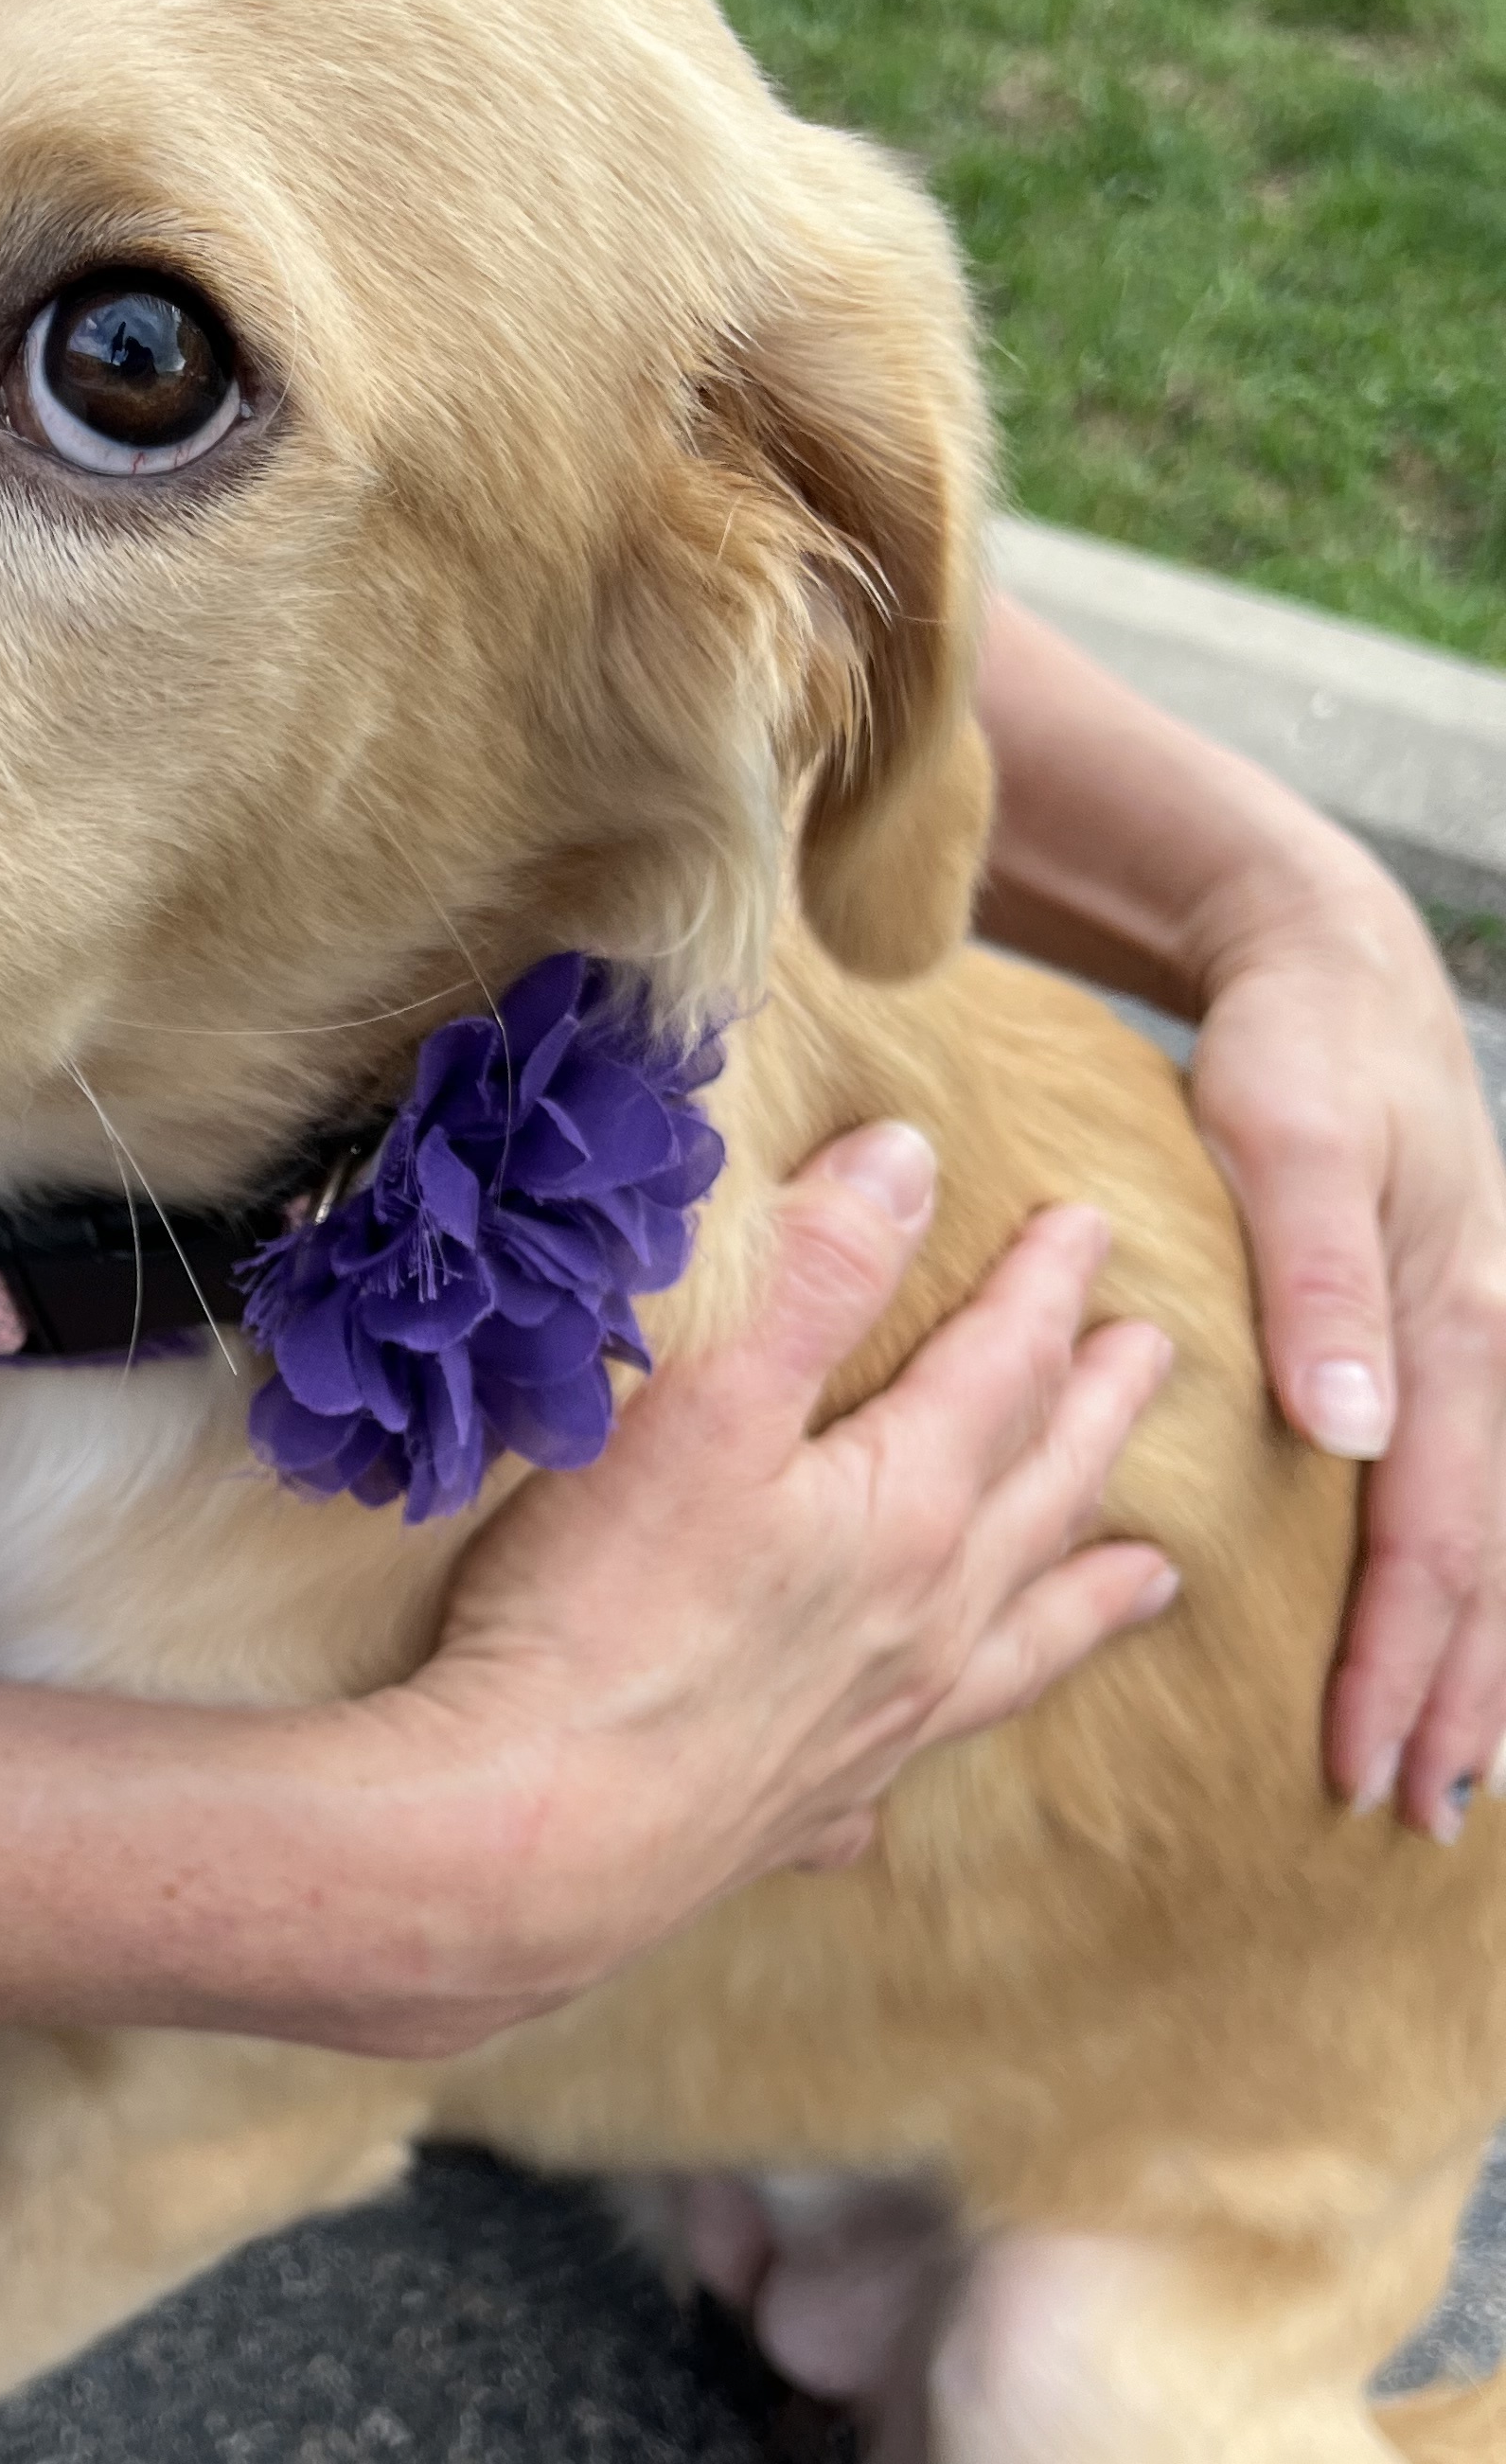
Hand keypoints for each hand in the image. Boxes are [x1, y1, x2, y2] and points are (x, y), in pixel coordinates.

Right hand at [365, 1123, 1174, 2045]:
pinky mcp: (794, 1808)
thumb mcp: (706, 1407)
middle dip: (1097, 1416)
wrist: (535, 1833)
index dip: (1042, 1292)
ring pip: (1015, 1644)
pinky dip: (928, 1750)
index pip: (1001, 1374)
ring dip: (1085, 1595)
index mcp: (904, 1514)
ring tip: (1150, 1575)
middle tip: (1155, 1359)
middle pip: (1038, 1498)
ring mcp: (869, 1728)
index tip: (1088, 1226)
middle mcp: (921, 1626)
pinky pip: (897, 1778)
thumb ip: (815, 1278)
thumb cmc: (605, 1611)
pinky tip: (905, 1771)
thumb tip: (910, 1162)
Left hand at [1190, 863, 1505, 1836]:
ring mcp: (1474, 1339)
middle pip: (1481, 1562)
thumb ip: (1317, 1276)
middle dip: (1453, 1695)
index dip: (1400, 1660)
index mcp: (1449, 1328)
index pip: (1430, 1538)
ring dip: (1473, 1652)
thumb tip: (1352, 1429)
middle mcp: (1480, 1348)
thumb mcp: (1290, 1138)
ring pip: (1490, 1532)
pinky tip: (1443, 1626)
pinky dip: (1466, 1571)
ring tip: (1446, 1763)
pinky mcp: (1441, 1326)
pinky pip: (1469, 1480)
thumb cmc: (1295, 1047)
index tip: (1361, 1763)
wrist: (1324, 961)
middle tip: (1410, 1814)